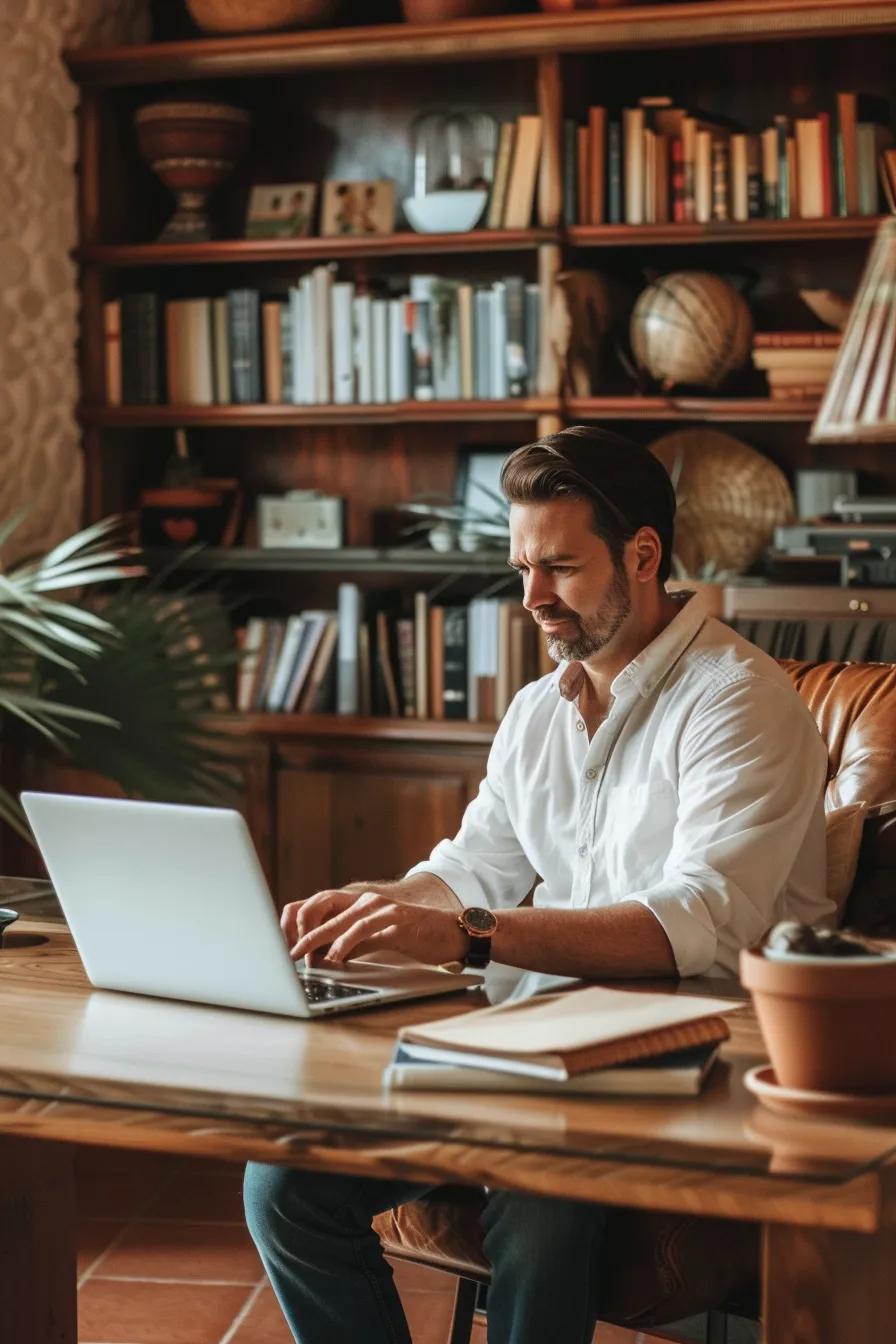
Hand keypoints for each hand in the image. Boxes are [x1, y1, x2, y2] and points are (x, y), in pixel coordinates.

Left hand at [282, 888, 466, 967]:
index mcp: (362, 904)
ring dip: (318, 941)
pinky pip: (363, 931)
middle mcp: (368, 901)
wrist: (455, 932)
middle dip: (302, 936)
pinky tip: (334, 957)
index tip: (287, 949)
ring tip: (303, 958)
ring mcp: (382, 908)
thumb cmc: (419, 937)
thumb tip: (329, 957)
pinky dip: (345, 944)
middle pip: (325, 915)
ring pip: (341, 922)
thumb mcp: (380, 940)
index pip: (324, 911)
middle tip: (285, 955)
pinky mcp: (395, 920)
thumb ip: (356, 944)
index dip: (302, 928)